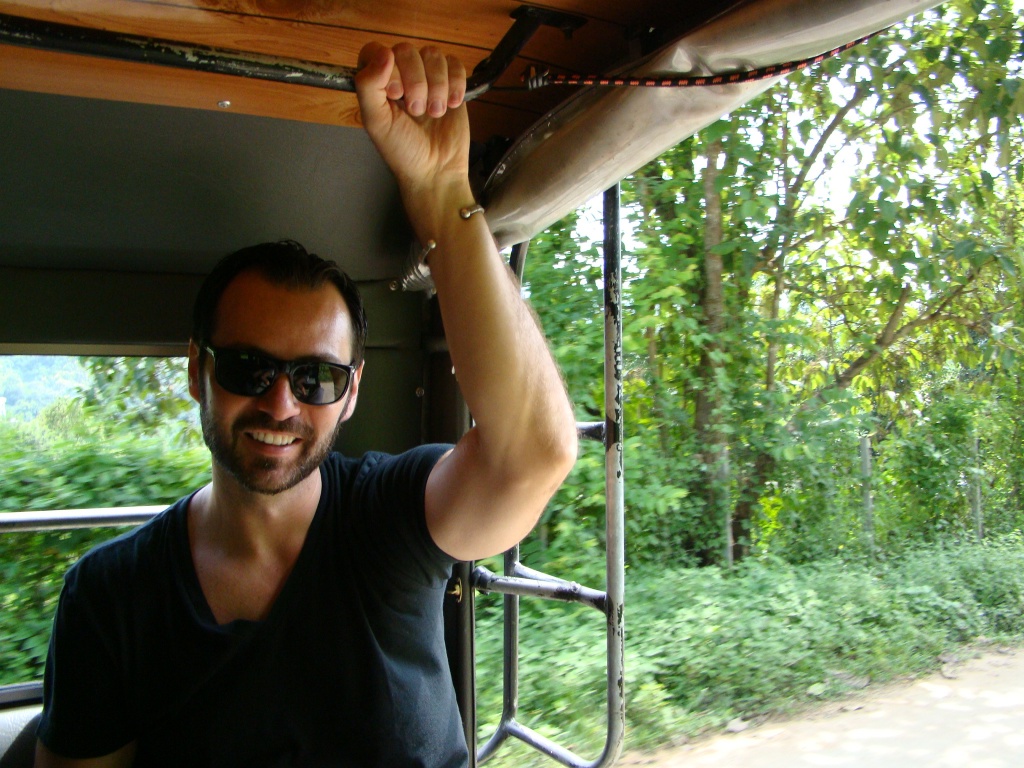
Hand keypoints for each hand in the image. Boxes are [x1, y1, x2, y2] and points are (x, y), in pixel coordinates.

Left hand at [355, 42, 469, 195]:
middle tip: (416, 111)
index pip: (376, 50)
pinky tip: (451, 105)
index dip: (387, 67)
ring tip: (435, 113)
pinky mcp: (452, 84)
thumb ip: (369, 86)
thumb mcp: (376, 122)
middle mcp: (401, 76)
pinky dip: (455, 84)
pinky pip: (455, 65)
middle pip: (407, 50)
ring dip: (437, 86)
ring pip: (433, 55)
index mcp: (378, 84)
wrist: (436, 171)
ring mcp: (428, 78)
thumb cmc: (403, 151)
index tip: (396, 94)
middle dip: (415, 82)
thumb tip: (384, 53)